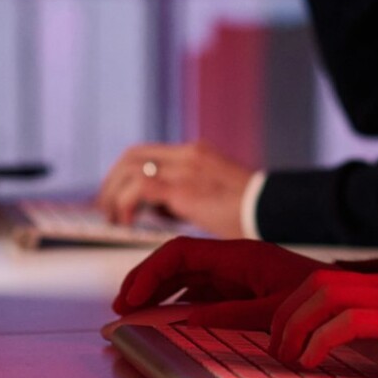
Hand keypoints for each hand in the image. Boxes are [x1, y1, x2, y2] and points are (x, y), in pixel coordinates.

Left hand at [95, 140, 249, 237]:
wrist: (273, 211)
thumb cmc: (250, 211)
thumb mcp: (215, 194)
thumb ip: (187, 194)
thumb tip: (162, 208)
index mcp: (196, 153)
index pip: (147, 152)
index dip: (123, 173)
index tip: (114, 196)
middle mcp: (188, 154)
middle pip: (131, 155)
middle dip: (111, 182)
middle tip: (105, 209)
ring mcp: (186, 168)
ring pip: (129, 167)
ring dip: (113, 194)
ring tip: (112, 219)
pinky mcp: (184, 188)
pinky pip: (140, 188)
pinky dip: (125, 204)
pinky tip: (126, 224)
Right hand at [105, 238, 321, 334]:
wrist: (348, 297)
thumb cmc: (319, 299)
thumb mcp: (276, 310)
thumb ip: (233, 314)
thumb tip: (190, 319)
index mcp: (239, 255)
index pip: (182, 252)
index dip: (150, 272)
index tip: (130, 298)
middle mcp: (233, 259)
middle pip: (177, 262)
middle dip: (145, 281)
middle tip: (120, 309)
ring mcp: (235, 273)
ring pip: (185, 276)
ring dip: (157, 292)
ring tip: (134, 314)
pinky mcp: (240, 288)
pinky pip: (200, 291)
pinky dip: (178, 302)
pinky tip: (165, 318)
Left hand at [270, 268, 377, 377]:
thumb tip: (359, 358)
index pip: (331, 280)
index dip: (299, 306)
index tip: (285, 336)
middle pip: (317, 282)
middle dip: (287, 314)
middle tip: (277, 348)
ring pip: (324, 294)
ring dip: (296, 326)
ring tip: (289, 356)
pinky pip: (348, 320)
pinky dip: (321, 338)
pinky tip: (313, 359)